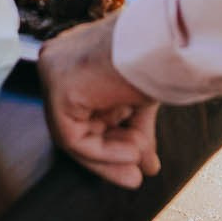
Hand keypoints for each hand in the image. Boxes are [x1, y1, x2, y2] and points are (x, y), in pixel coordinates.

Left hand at [37, 16, 161, 188]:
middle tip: (137, 177)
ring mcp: (53, 72)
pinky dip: (103, 153)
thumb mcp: (141, 100)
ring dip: (110, 158)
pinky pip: (73, 138)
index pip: (84, 109)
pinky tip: (134, 153)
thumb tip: (146, 167)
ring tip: (141, 169)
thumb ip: (135, 130)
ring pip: (75, 134)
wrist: (168, 43)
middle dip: (111, 155)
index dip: (112, 142)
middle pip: (79, 123)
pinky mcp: (59, 88)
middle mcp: (57, 61)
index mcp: (74, 56)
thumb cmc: (158, 61)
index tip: (140, 163)